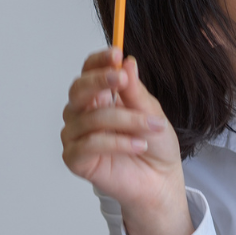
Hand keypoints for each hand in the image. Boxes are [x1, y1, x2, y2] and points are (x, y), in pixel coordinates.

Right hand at [61, 48, 193, 234]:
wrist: (160, 182)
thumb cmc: (154, 146)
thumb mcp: (151, 113)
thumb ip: (135, 91)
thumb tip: (126, 62)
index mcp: (99, 97)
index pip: (89, 71)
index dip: (99, 61)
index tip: (116, 53)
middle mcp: (82, 114)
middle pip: (78, 89)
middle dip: (100, 81)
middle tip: (121, 79)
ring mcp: (76, 136)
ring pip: (91, 118)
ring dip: (124, 119)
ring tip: (150, 127)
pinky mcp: (75, 159)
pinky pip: (90, 144)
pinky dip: (117, 142)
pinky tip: (138, 145)